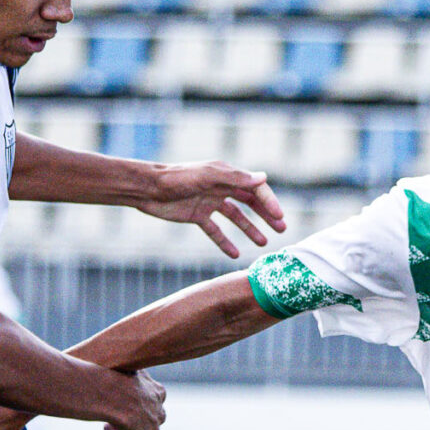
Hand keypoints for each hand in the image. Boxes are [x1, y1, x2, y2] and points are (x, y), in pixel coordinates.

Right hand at [103, 371, 169, 429]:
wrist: (114, 394)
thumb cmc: (108, 375)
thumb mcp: (113, 366)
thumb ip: (105, 369)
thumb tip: (83, 366)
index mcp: (153, 390)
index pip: (153, 398)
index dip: (137, 404)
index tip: (122, 405)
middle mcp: (156, 410)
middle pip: (150, 421)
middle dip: (133, 425)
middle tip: (110, 429)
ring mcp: (150, 429)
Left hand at [134, 161, 286, 258]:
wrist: (147, 189)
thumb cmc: (177, 178)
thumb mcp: (208, 176)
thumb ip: (235, 178)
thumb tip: (264, 178)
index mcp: (225, 175)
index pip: (254, 189)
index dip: (268, 202)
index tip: (279, 217)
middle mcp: (220, 188)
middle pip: (249, 202)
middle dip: (265, 215)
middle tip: (281, 230)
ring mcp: (208, 202)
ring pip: (235, 217)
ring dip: (249, 229)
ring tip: (263, 243)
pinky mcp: (196, 216)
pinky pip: (215, 231)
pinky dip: (224, 242)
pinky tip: (235, 254)